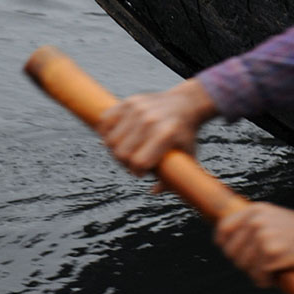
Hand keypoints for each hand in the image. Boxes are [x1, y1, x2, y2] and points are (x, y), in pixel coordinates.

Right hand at [96, 78, 217, 175]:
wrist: (186, 103)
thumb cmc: (185, 134)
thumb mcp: (187, 156)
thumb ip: (174, 178)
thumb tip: (153, 191)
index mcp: (165, 134)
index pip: (138, 162)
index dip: (138, 172)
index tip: (143, 172)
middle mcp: (150, 120)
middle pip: (121, 153)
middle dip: (125, 163)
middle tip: (133, 161)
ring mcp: (138, 109)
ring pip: (110, 140)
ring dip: (115, 149)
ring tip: (126, 148)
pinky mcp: (129, 101)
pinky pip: (105, 120)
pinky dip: (105, 131)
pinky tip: (117, 135)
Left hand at [215, 203, 293, 286]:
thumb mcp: (270, 215)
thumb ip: (249, 222)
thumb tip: (224, 239)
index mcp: (254, 211)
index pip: (223, 228)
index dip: (222, 243)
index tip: (229, 250)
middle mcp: (256, 221)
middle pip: (231, 252)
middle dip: (242, 262)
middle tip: (256, 264)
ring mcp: (263, 237)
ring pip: (244, 266)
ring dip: (255, 272)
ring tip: (267, 269)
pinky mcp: (271, 254)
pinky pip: (258, 276)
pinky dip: (264, 280)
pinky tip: (273, 276)